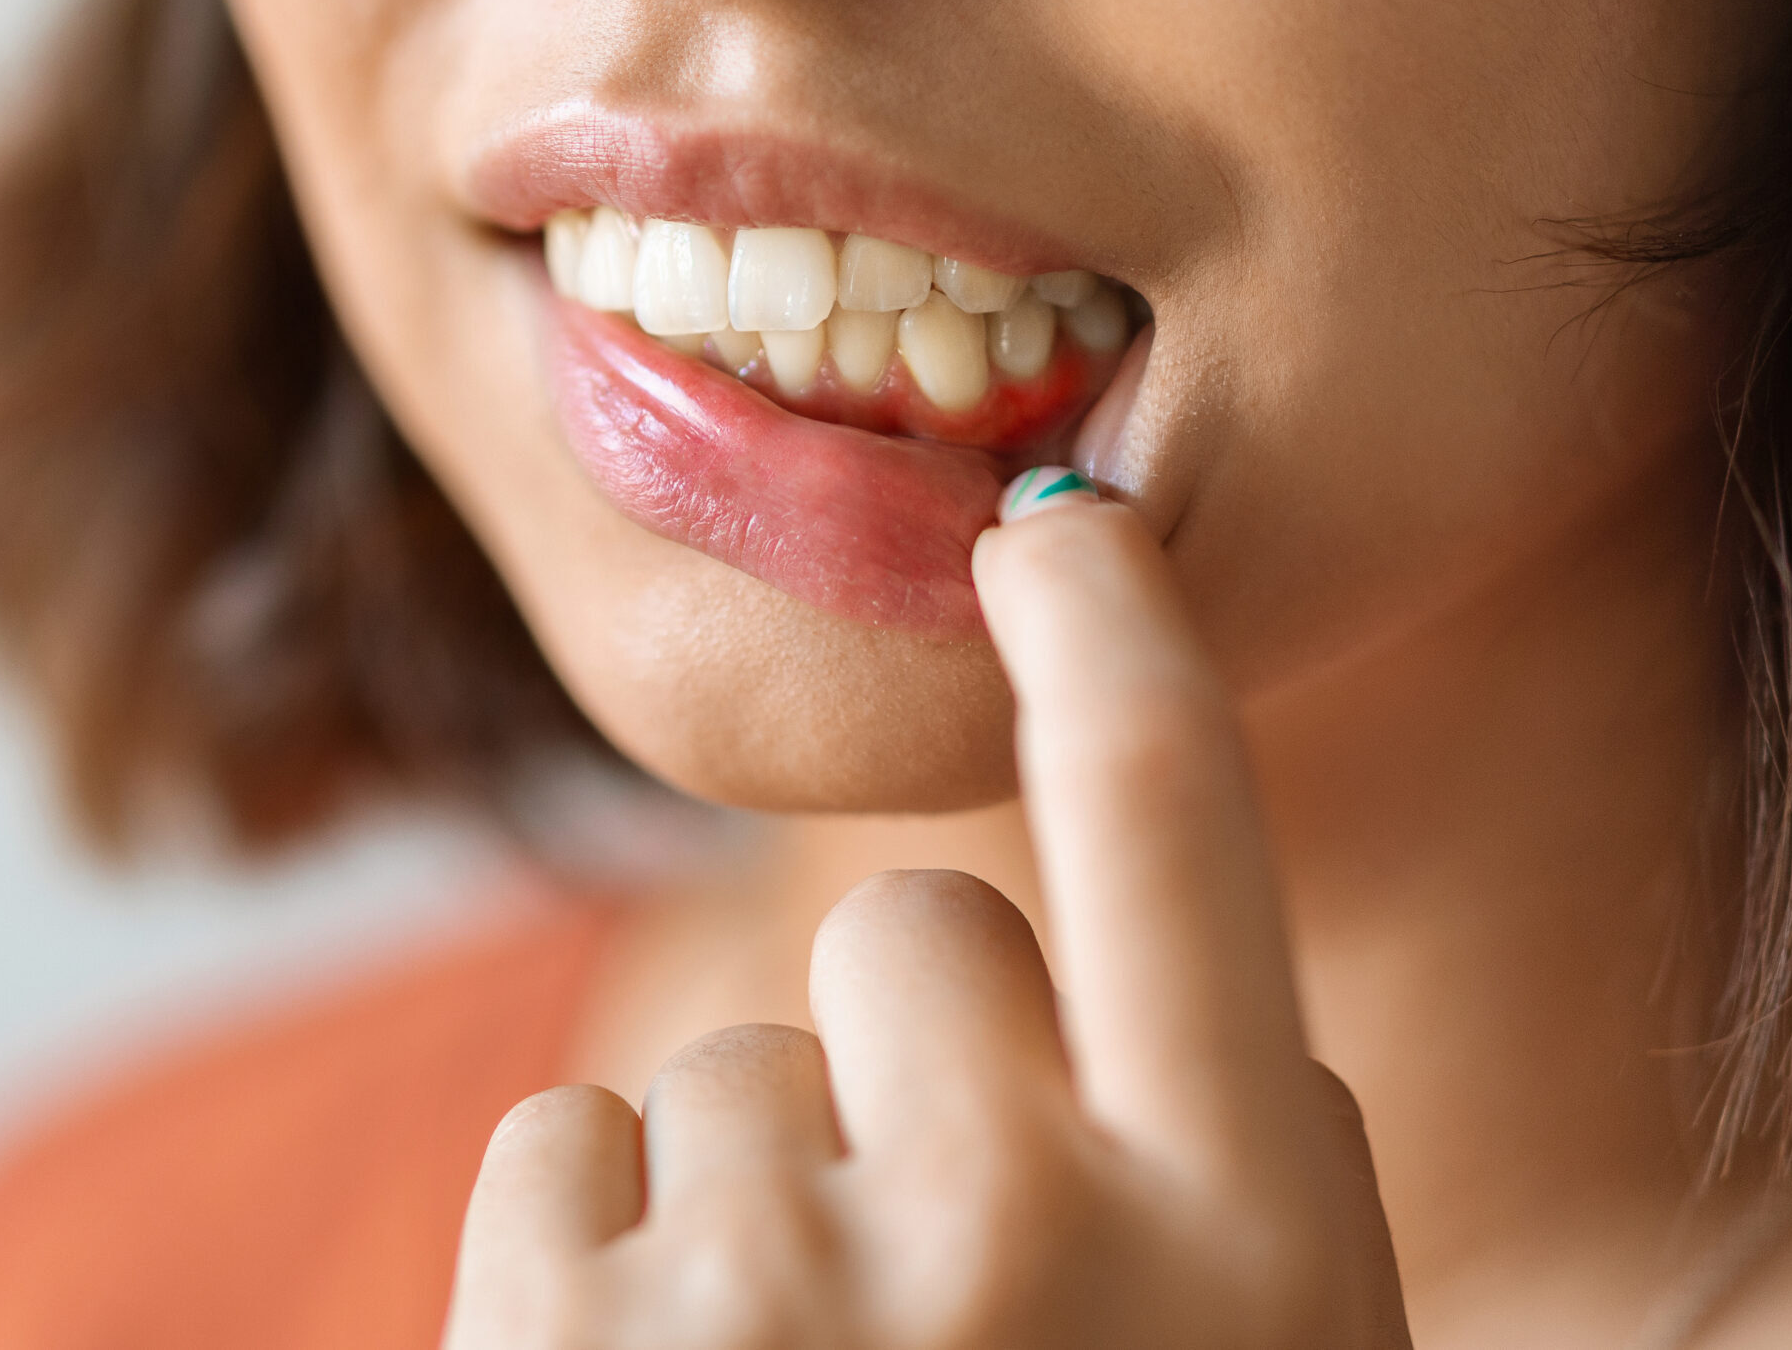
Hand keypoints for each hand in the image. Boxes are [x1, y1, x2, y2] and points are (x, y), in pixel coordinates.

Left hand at [443, 489, 1410, 1348]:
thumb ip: (1246, 1165)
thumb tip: (1165, 933)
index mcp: (1238, 1245)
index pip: (1169, 809)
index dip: (1110, 627)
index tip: (1056, 522)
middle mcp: (1013, 1242)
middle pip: (916, 937)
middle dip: (917, 1055)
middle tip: (942, 1286)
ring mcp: (763, 1298)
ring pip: (730, 1065)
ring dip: (759, 1191)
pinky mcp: (545, 1344)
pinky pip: (566, 1143)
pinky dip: (602, 1257)